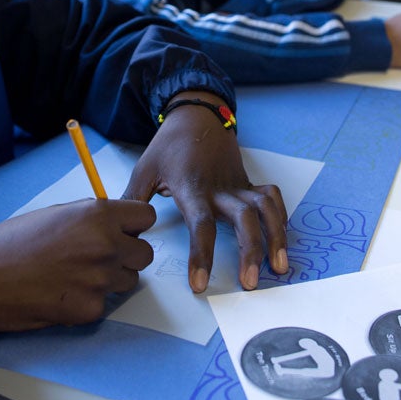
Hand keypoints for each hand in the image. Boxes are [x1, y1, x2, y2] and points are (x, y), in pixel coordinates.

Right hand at [0, 199, 155, 331]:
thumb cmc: (13, 242)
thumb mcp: (58, 214)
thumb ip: (91, 217)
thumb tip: (114, 224)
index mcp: (98, 215)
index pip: (146, 217)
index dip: (134, 225)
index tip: (125, 230)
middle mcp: (106, 245)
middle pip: (144, 253)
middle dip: (127, 255)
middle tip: (102, 256)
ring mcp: (100, 279)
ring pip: (128, 280)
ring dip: (111, 279)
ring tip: (77, 275)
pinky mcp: (91, 309)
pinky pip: (105, 303)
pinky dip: (90, 300)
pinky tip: (64, 293)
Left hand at [122, 92, 288, 293]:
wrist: (195, 115)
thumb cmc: (168, 145)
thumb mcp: (145, 169)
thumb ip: (133, 200)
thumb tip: (119, 231)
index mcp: (193, 188)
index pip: (201, 225)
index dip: (202, 255)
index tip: (201, 284)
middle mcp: (220, 188)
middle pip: (243, 219)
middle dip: (250, 252)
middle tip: (250, 284)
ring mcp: (237, 184)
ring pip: (265, 209)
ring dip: (276, 237)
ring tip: (280, 268)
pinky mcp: (247, 181)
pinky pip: (270, 197)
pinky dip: (280, 216)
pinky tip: (281, 240)